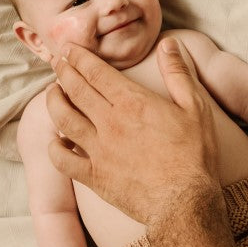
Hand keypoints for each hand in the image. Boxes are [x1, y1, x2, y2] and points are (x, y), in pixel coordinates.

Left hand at [45, 38, 220, 224]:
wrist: (184, 203)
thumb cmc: (194, 155)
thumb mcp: (195, 107)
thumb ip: (178, 73)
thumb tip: (168, 43)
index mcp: (132, 102)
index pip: (96, 72)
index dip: (79, 57)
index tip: (69, 49)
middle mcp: (109, 122)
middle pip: (75, 90)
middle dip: (62, 71)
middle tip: (56, 61)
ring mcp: (98, 150)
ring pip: (63, 119)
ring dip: (54, 102)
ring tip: (52, 92)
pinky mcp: (94, 176)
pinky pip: (62, 160)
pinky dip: (54, 147)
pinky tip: (56, 140)